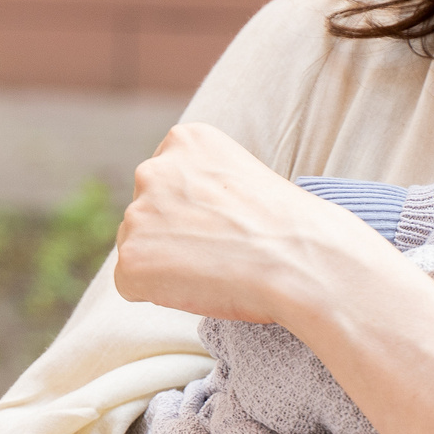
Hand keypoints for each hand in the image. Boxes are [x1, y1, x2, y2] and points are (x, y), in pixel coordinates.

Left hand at [113, 123, 384, 326]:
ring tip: (217, 267)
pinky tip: (201, 285)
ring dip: (167, 264)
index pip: (169, 182)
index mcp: (185, 140)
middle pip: (148, 213)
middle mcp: (151, 169)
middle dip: (175, 234)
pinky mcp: (131, 260)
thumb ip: (203, 185)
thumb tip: (179, 220)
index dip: (198, 212)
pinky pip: (133, 284)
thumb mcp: (244, 177)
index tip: (229, 222)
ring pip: (140, 248)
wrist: (303, 259)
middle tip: (223, 250)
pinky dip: (160, 293)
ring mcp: (137, 214)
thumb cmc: (289, 226)